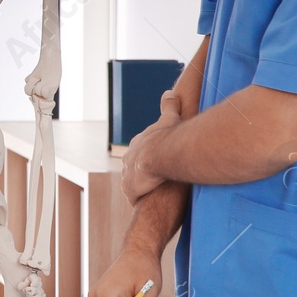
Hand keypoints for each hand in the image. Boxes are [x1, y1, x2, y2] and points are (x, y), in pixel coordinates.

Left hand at [122, 90, 180, 204]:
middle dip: (141, 173)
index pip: (139, 152)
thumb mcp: (169, 119)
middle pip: (133, 168)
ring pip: (132, 183)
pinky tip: (149, 204)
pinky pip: (134, 197)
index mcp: (137, 144)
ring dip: (140, 188)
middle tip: (155, 180)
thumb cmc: (167, 137)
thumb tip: (169, 92)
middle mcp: (128, 159)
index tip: (155, 163)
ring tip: (154, 195)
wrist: (159, 154)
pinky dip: (140, 200)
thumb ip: (169, 106)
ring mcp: (127, 174)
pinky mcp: (129, 189)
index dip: (147, 157)